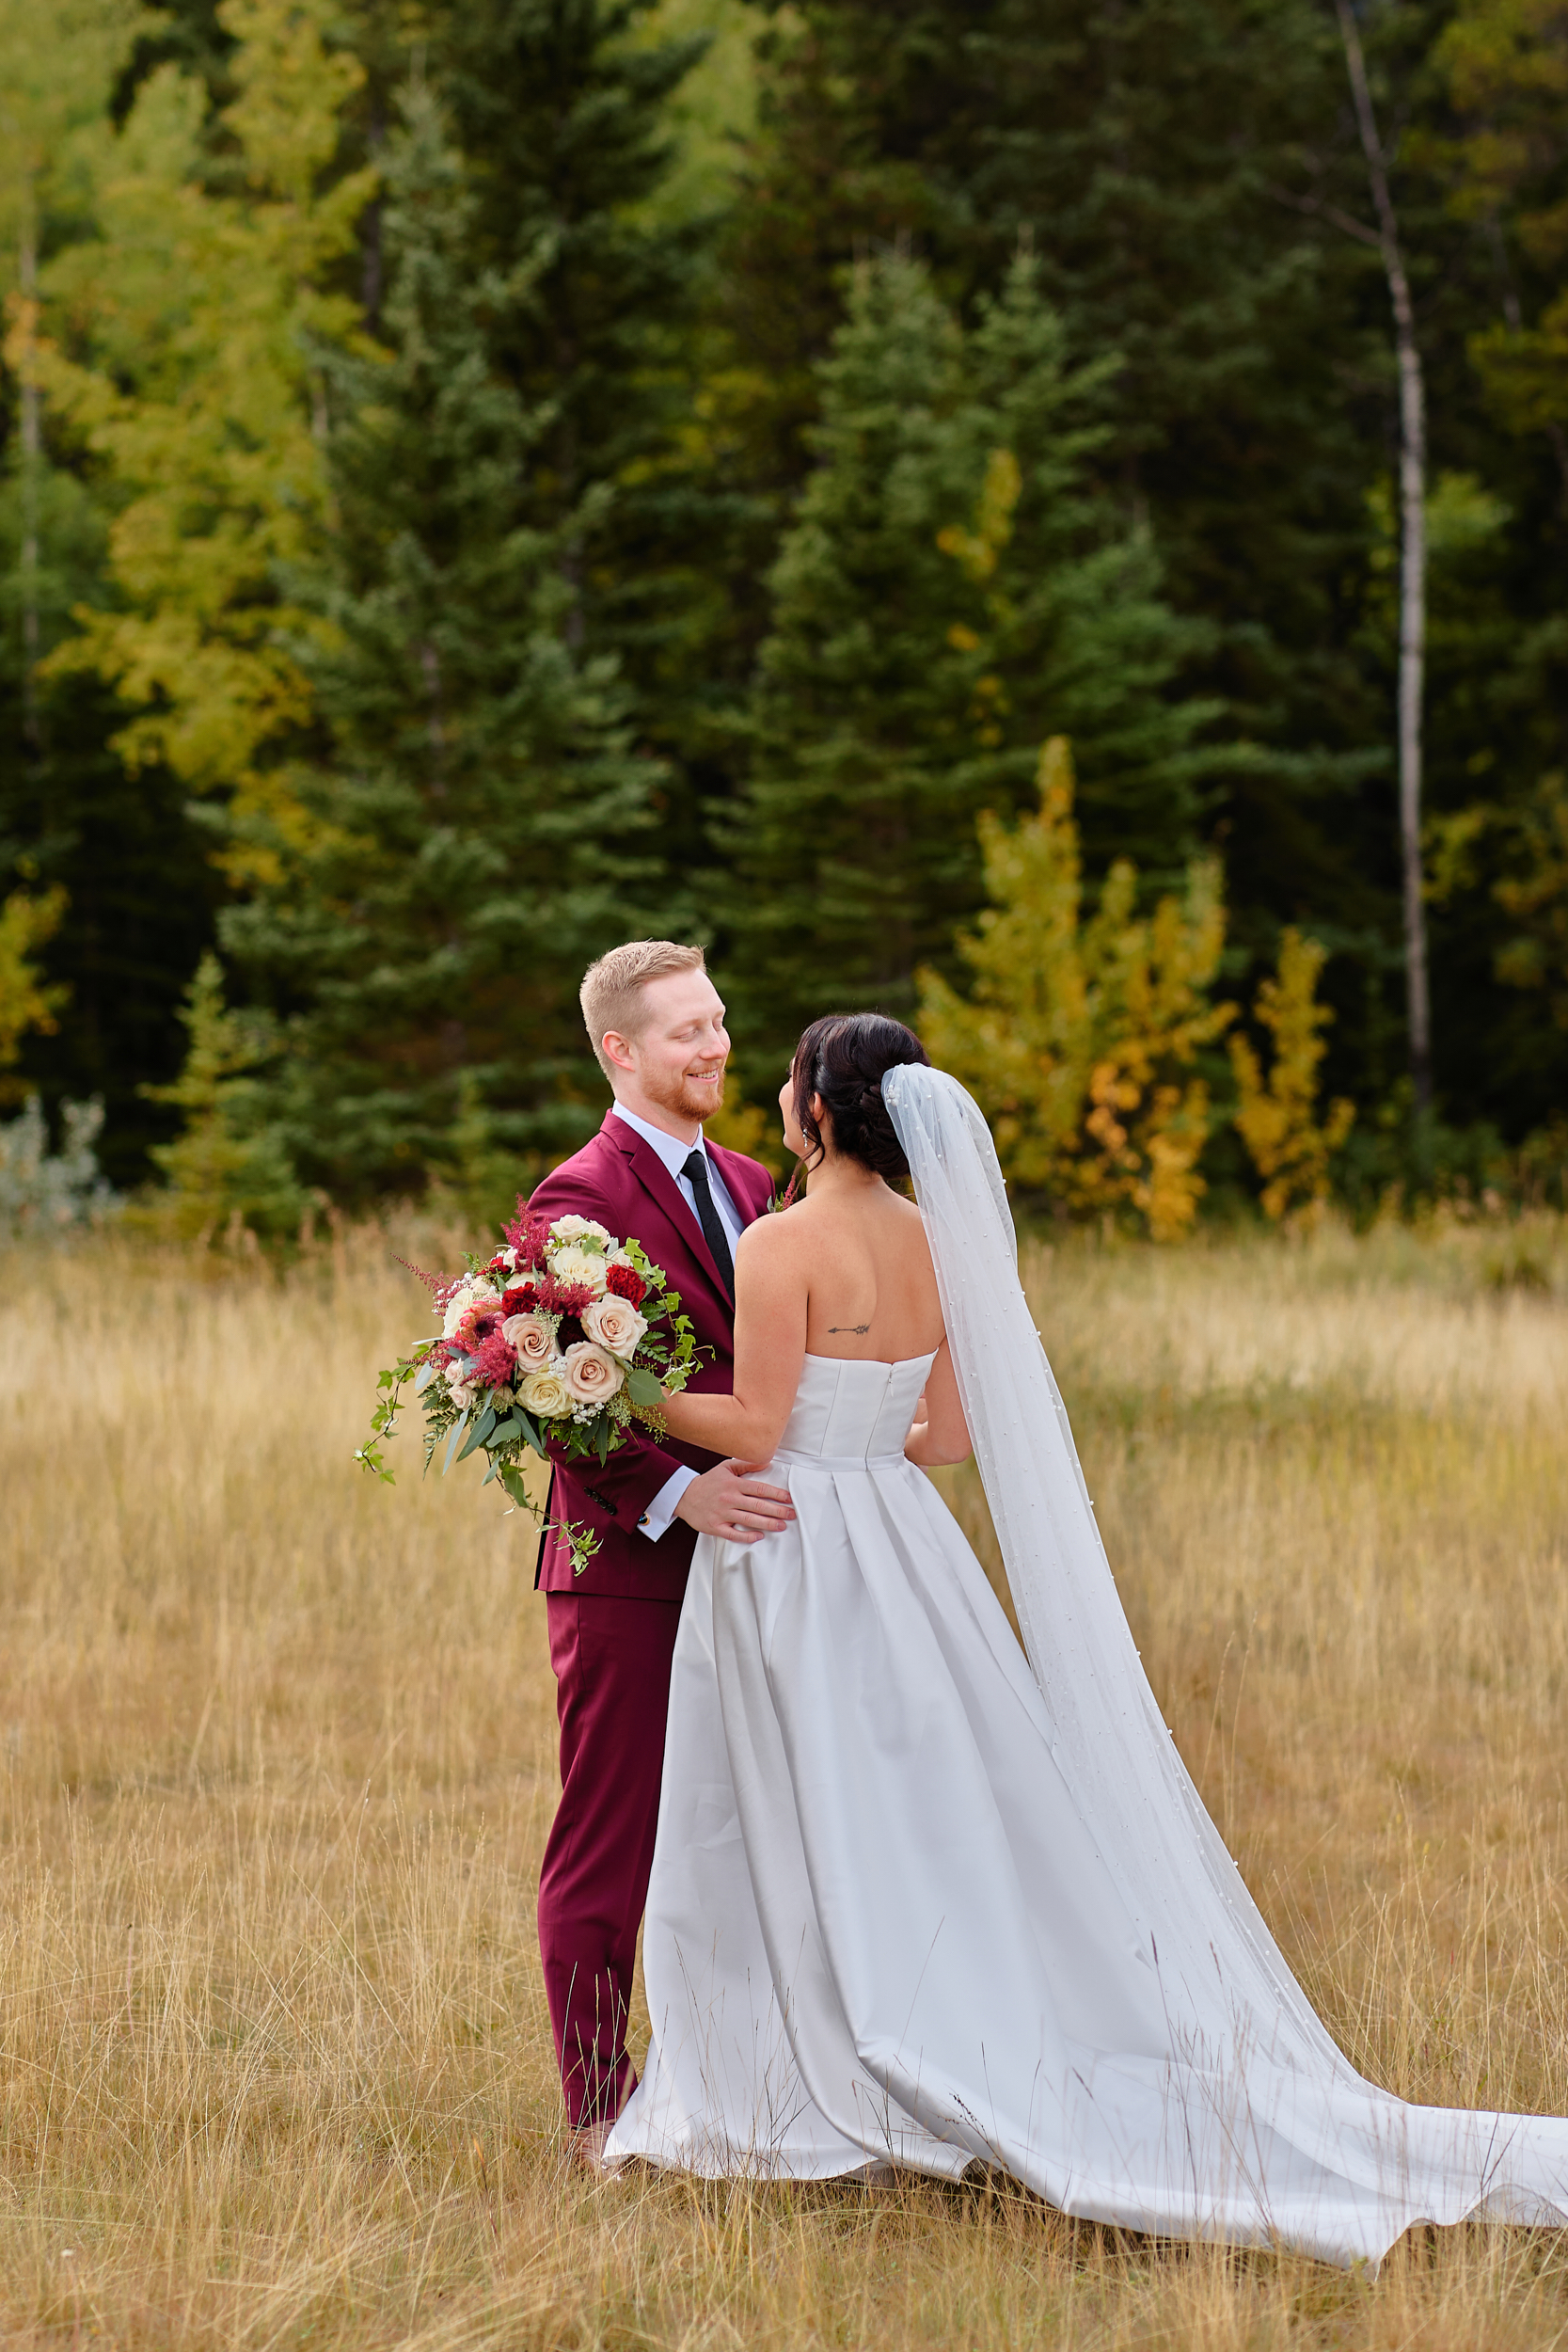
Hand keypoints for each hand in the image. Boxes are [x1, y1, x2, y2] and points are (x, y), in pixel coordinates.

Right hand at [674, 1459, 794, 1545]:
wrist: (684, 1496)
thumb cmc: (708, 1482)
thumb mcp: (726, 1467)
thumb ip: (746, 1464)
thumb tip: (767, 1462)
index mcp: (733, 1484)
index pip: (760, 1489)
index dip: (776, 1494)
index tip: (789, 1498)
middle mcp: (729, 1498)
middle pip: (758, 1505)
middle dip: (778, 1510)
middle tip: (792, 1514)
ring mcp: (722, 1513)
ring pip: (749, 1519)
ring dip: (768, 1524)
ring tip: (782, 1526)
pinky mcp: (715, 1526)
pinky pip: (733, 1534)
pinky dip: (747, 1536)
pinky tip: (759, 1536)